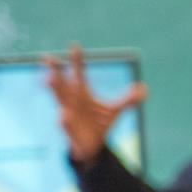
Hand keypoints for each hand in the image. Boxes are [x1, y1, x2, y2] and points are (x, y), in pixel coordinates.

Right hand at [45, 44, 147, 165]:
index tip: (74, 46)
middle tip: (48, 58)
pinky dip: (64, 119)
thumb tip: (144, 88)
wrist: (93, 145)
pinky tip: (62, 115)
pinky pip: (65, 123)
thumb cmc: (99, 123)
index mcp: (83, 93)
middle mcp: (73, 100)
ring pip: (60, 99)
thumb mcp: (115, 110)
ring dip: (55, 89)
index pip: (79, 73)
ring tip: (49, 79)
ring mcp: (69, 112)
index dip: (77, 60)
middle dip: (56, 71)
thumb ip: (129, 100)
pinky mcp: (69, 128)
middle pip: (63, 82)